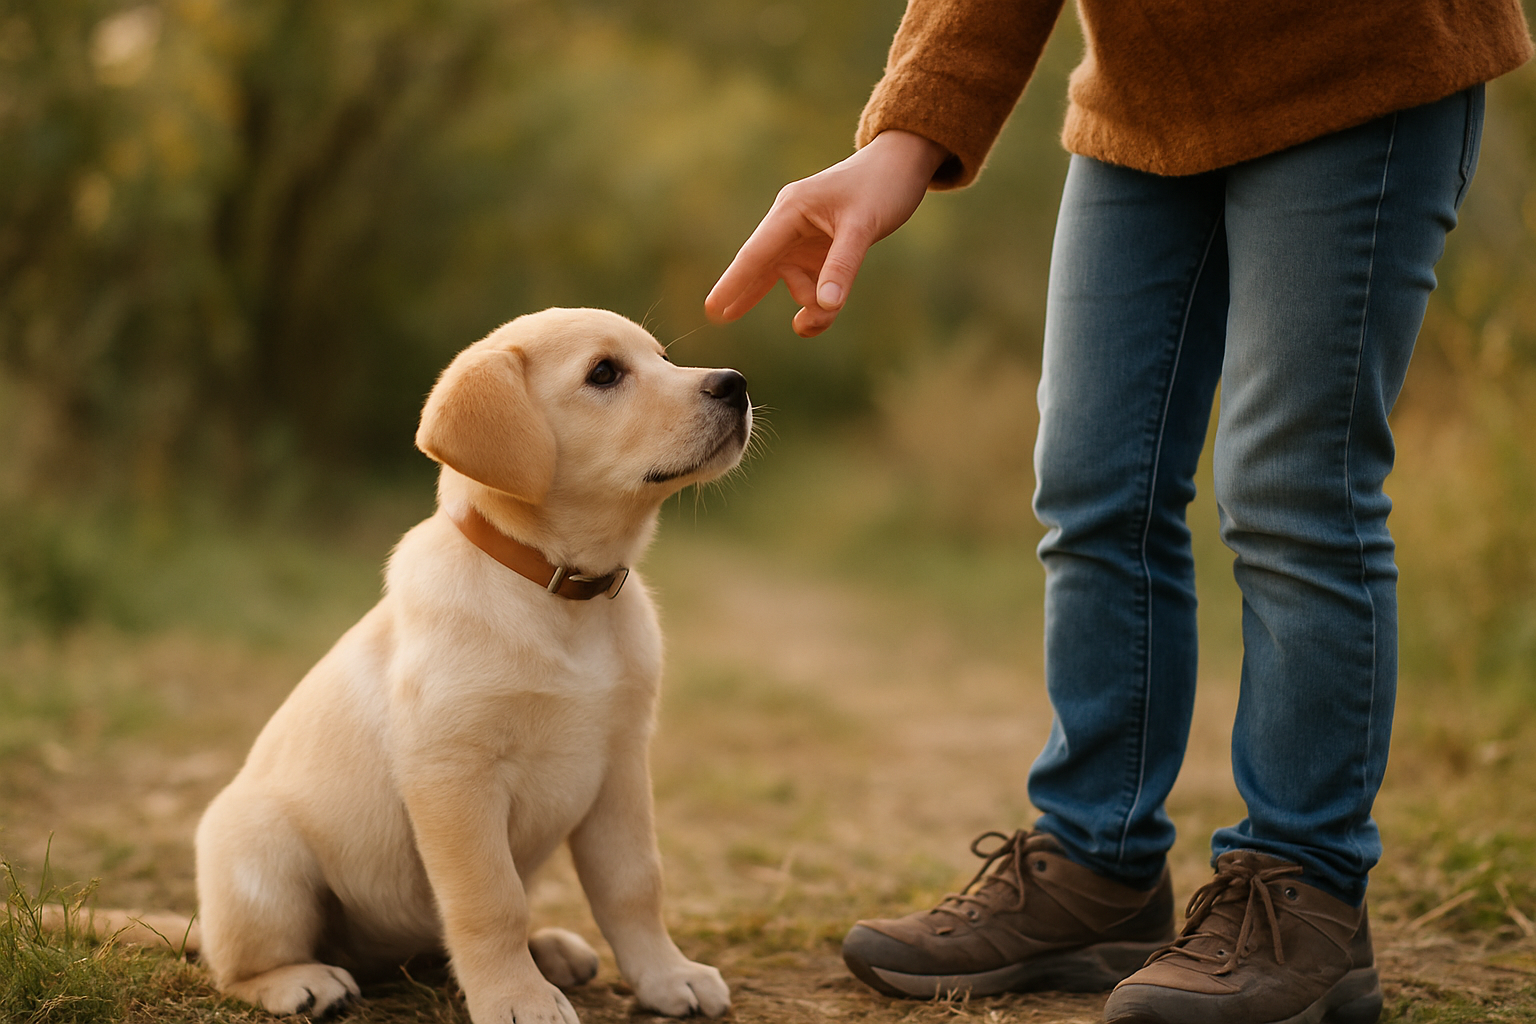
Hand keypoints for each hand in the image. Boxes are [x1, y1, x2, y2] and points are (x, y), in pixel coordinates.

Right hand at [704, 130, 949, 336]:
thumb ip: (843, 266)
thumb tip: (825, 306)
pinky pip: (814, 284)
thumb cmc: (882, 185)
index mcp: (791, 210)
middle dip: (755, 296)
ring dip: (810, 305)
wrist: (902, 164)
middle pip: (766, 271)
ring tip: (825, 317)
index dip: (733, 282)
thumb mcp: (864, 226)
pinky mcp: (821, 251)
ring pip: (795, 284)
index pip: (755, 253)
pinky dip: (820, 301)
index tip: (711, 307)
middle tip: (723, 318)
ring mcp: (805, 240)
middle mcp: (790, 225)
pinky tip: (818, 319)